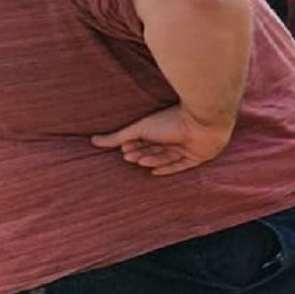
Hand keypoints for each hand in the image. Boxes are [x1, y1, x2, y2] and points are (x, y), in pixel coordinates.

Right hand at [91, 105, 234, 175]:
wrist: (201, 121)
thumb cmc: (170, 120)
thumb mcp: (140, 129)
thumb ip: (118, 137)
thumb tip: (93, 141)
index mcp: (164, 126)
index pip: (146, 140)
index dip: (135, 145)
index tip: (123, 148)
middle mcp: (175, 137)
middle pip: (154, 149)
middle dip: (141, 153)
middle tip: (129, 156)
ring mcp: (187, 147)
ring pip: (165, 157)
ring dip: (152, 159)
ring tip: (140, 159)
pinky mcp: (197, 157)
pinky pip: (181, 166)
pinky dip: (168, 169)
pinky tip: (154, 173)